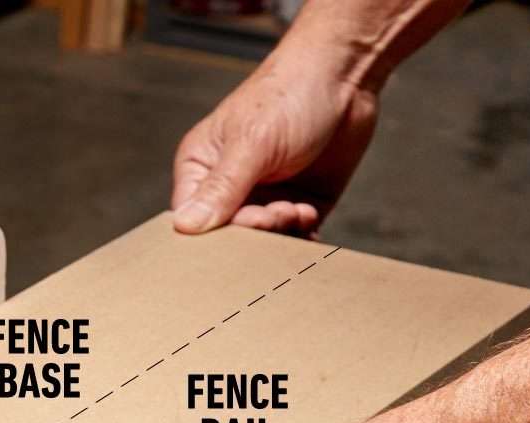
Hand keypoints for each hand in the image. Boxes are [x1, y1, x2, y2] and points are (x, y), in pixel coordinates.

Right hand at [172, 50, 378, 236]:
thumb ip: (220, 188)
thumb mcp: (251, 141)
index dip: (217, 230)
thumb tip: (184, 227)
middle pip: (229, 235)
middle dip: (255, 231)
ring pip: (262, 241)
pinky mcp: (297, 205)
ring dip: (281, 234)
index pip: (193, 218)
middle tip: (278, 213)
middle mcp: (230, 188)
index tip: (246, 220)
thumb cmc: (290, 93)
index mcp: (201, 167)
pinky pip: (293, 238)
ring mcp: (264, 198)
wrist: (346, 75)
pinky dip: (301, 238)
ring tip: (299, 210)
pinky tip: (309, 218)